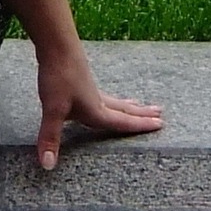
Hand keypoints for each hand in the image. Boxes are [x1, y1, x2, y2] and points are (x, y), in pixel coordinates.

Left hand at [2, 0, 162, 168]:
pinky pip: (101, 93)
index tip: (161, 125)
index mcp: (96, 110)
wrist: (55, 43)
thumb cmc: (58, 77)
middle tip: (161, 114)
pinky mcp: (79, 77)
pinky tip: (101, 95)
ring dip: (127, 105)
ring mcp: (89, 87)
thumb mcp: (52, 110)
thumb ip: (50, 138)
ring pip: (113, 100)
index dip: (141, 126)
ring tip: (138, 104)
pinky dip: (109, 97)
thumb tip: (48, 166)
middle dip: (142, 114)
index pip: (122, 122)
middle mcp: (97, 99)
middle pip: (124, 109)